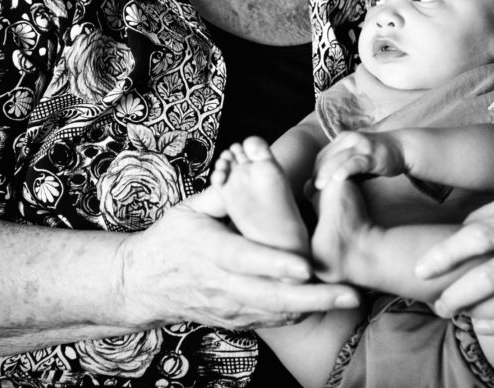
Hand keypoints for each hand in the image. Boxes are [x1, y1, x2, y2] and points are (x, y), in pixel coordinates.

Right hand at [116, 188, 360, 330]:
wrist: (142, 284)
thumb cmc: (169, 239)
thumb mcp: (188, 209)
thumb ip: (221, 195)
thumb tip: (247, 172)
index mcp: (209, 251)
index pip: (246, 259)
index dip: (276, 265)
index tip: (306, 267)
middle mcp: (222, 285)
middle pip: (271, 297)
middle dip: (314, 299)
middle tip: (350, 295)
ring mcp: (229, 307)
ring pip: (276, 314)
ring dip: (313, 309)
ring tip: (348, 298)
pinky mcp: (235, 320)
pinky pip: (271, 320)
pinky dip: (298, 314)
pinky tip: (323, 304)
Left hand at [313, 130, 404, 189]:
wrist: (402, 148)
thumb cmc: (376, 157)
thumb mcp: (355, 157)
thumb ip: (341, 165)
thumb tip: (322, 184)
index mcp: (342, 139)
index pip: (322, 156)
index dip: (314, 171)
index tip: (310, 187)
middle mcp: (349, 139)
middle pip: (327, 157)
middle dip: (317, 174)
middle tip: (310, 190)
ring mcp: (361, 145)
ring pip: (338, 159)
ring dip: (327, 173)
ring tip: (319, 187)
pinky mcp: (372, 154)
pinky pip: (356, 162)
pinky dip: (345, 169)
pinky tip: (337, 178)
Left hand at [413, 178, 493, 334]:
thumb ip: (491, 213)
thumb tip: (453, 236)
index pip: (482, 236)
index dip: (446, 255)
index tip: (422, 268)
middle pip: (492, 278)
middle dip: (455, 294)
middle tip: (435, 300)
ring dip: (475, 312)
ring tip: (453, 310)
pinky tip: (481, 322)